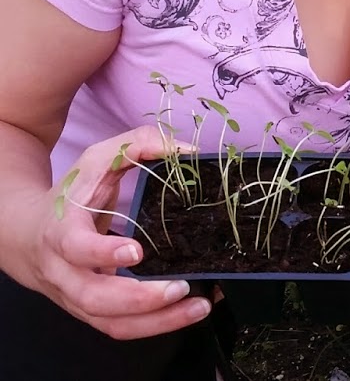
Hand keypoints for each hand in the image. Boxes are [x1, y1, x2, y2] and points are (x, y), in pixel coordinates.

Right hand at [16, 125, 211, 338]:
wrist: (28, 233)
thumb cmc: (72, 194)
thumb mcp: (99, 160)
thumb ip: (140, 144)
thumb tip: (188, 151)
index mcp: (61, 233)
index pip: (74, 248)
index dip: (102, 253)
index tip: (136, 251)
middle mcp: (65, 273)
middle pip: (93, 298)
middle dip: (138, 299)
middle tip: (180, 287)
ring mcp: (78, 297)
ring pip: (110, 323)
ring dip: (157, 322)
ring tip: (199, 306)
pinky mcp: (94, 311)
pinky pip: (122, 328)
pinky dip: (157, 325)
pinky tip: (191, 310)